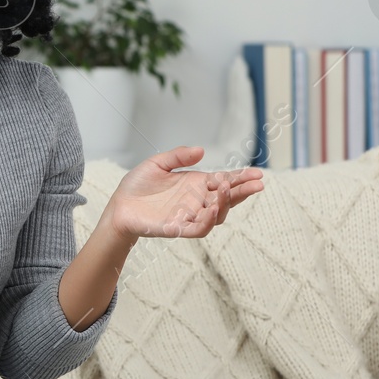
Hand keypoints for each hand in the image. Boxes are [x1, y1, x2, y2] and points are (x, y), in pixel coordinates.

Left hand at [103, 146, 264, 242]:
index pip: (224, 181)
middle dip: (243, 191)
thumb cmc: (138, 185)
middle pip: (227, 198)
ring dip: (225, 203)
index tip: (257, 173)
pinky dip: (208, 220)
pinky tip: (213, 208)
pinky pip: (199, 228)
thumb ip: (178, 156)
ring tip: (227, 188)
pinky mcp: (178, 228)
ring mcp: (190, 216)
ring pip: (217, 214)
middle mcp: (197, 201)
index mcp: (197, 184)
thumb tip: (202, 150)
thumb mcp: (158, 164)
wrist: (119, 205)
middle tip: (258, 183)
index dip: (241, 178)